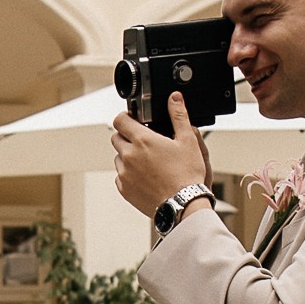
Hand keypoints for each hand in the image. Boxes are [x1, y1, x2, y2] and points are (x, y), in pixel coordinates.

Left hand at [112, 90, 210, 218]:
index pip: (119, 120)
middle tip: (144, 142)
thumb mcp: (188, 141)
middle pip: (116, 137)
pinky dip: (129, 174)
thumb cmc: (186, 175)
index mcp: (142, 140)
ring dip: (128, 155)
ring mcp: (124, 174)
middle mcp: (128, 156)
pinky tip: (146, 176)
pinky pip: (120, 176)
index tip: (134, 120)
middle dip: (127, 136)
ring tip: (148, 161)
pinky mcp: (124, 189)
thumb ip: (179, 116)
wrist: (182, 205)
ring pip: (118, 157)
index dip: (126, 117)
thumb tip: (174, 98)